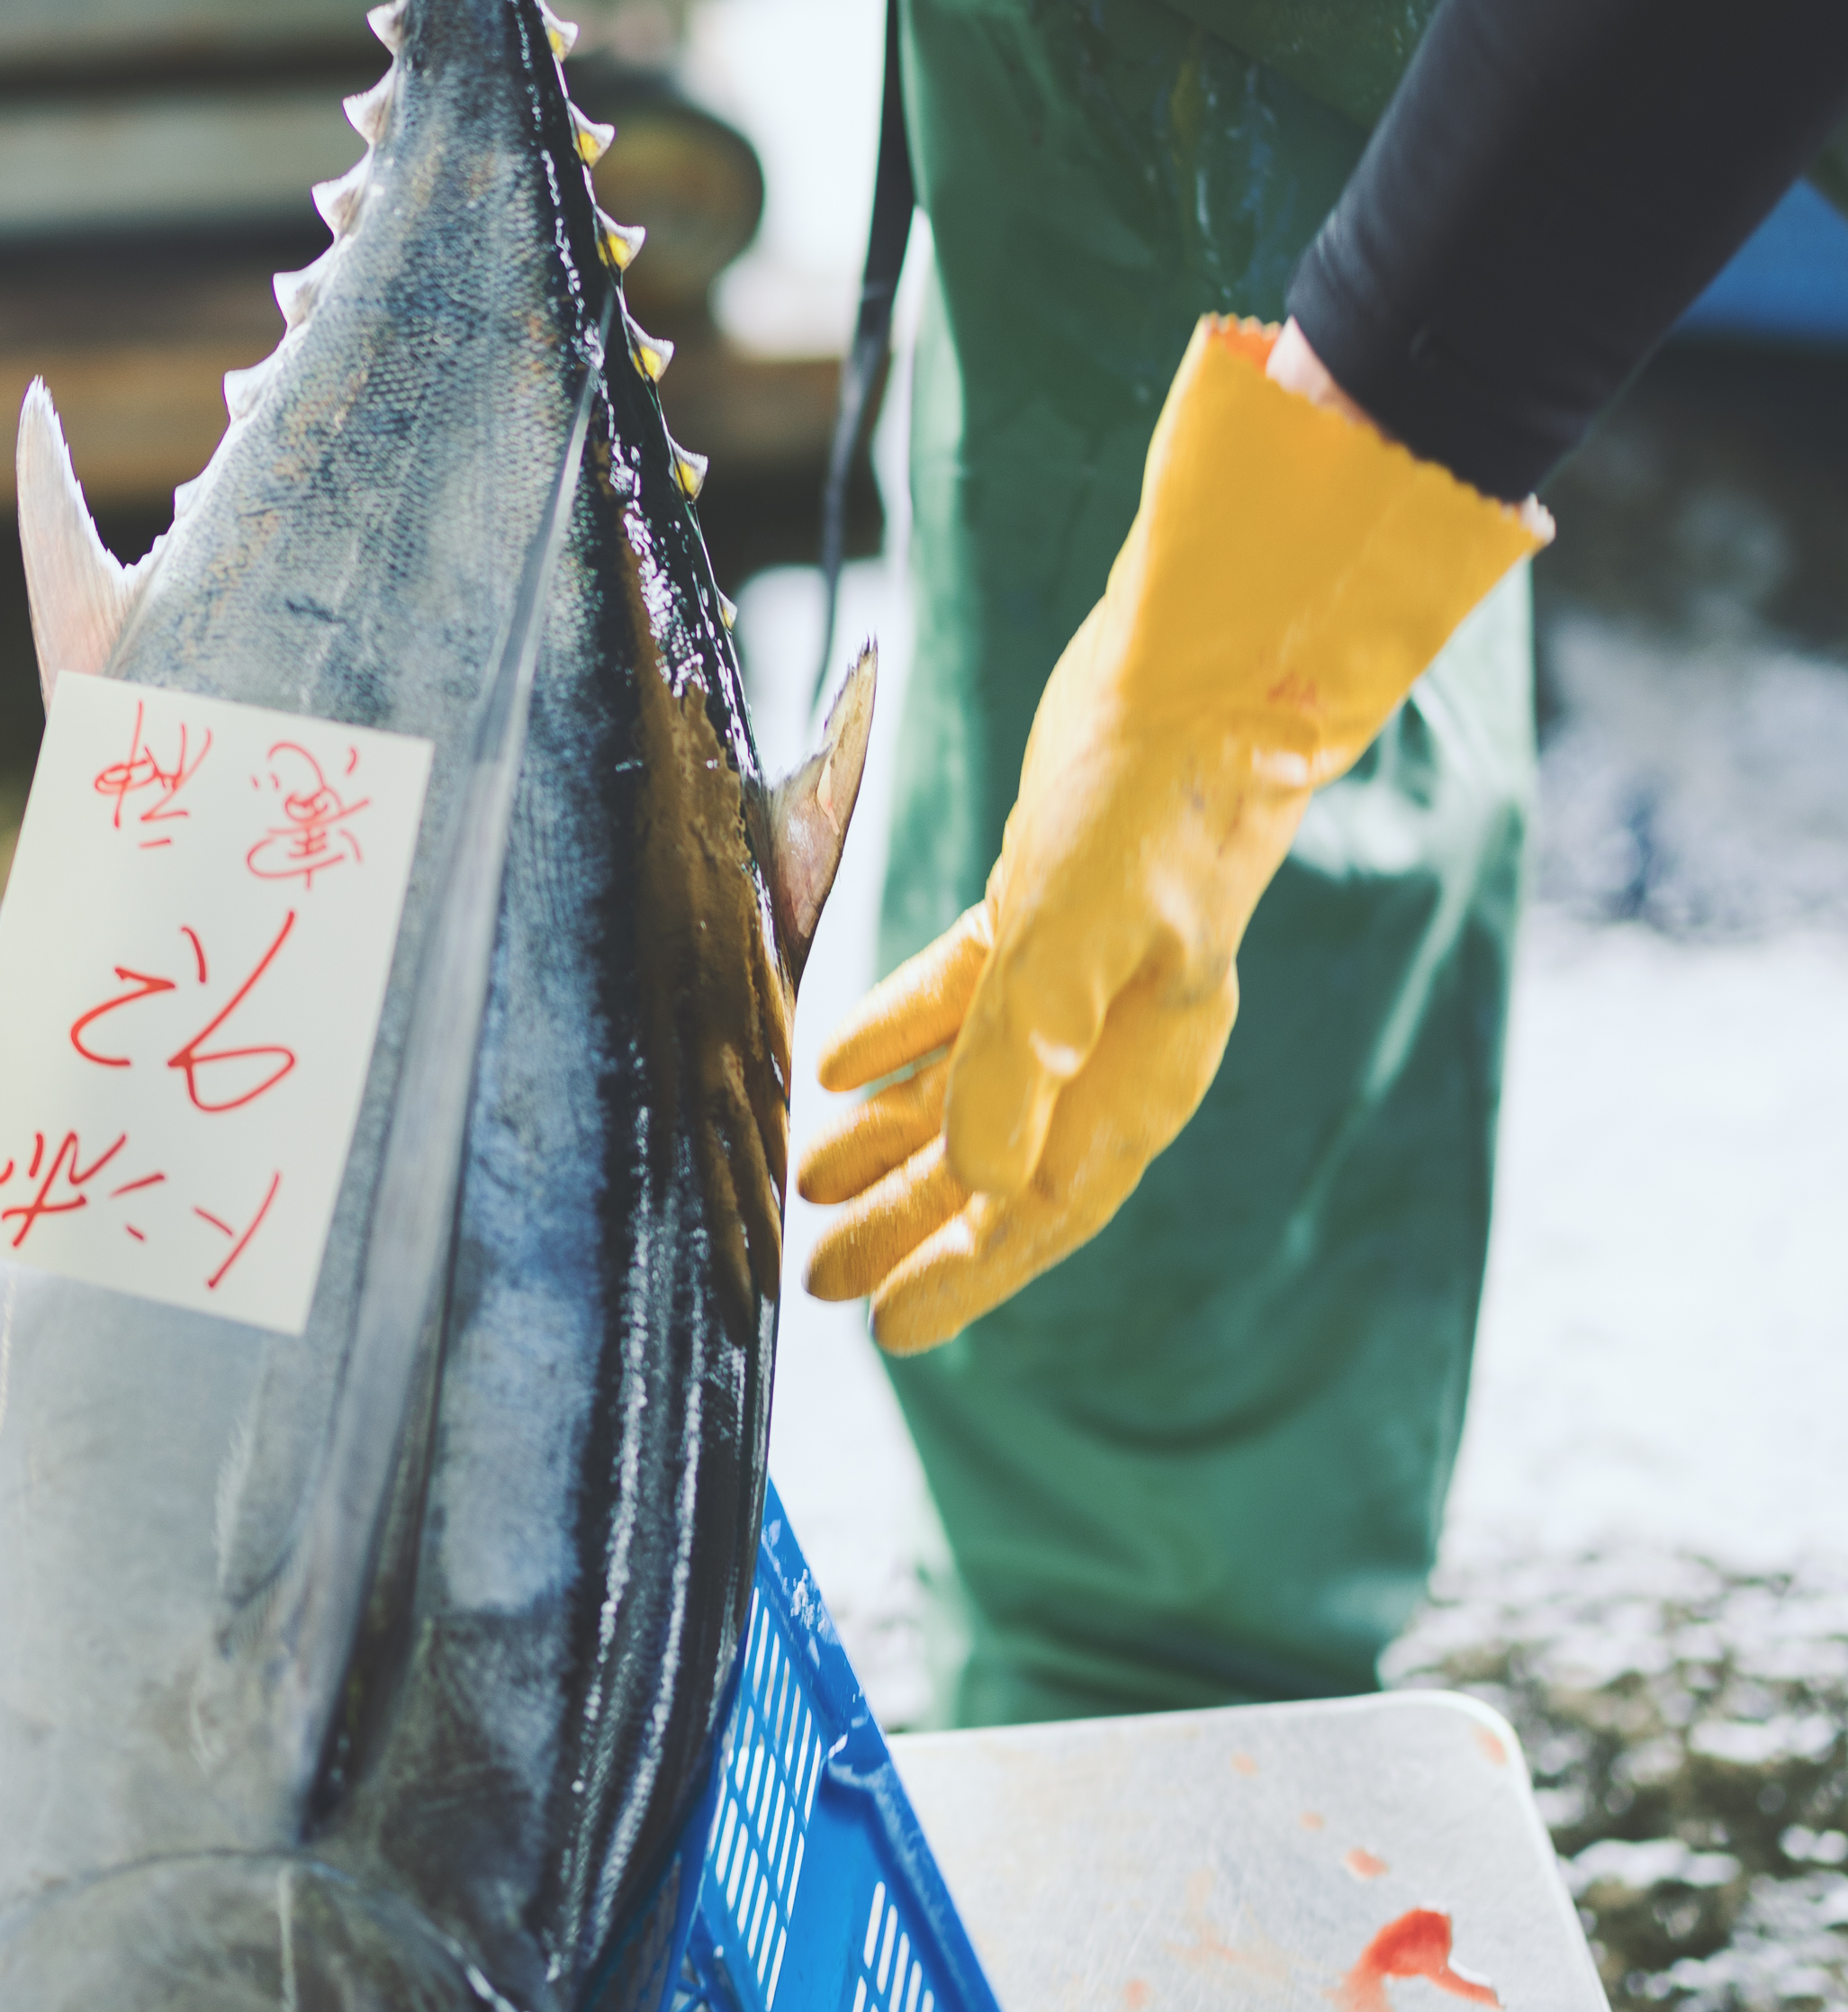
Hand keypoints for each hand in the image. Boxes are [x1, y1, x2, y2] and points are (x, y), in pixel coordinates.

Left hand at [795, 317, 1543, 1349]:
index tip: (890, 1328)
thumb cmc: (1154, 807)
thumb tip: (981, 1180)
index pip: (1044, 1207)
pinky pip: (959, 1004)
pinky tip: (833, 1070)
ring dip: (891, 1142)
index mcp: (1139, 1075)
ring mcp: (1077, 979)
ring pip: (969, 1090)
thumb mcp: (1073, 935)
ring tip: (809, 1191)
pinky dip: (897, 1038)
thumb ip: (1023, 1056)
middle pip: (996, 1168)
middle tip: (819, 1280)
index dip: (967, 1275)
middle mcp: (1112, 1045)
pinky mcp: (1041, 912)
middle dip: (909, 1228)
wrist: (1203, 683)